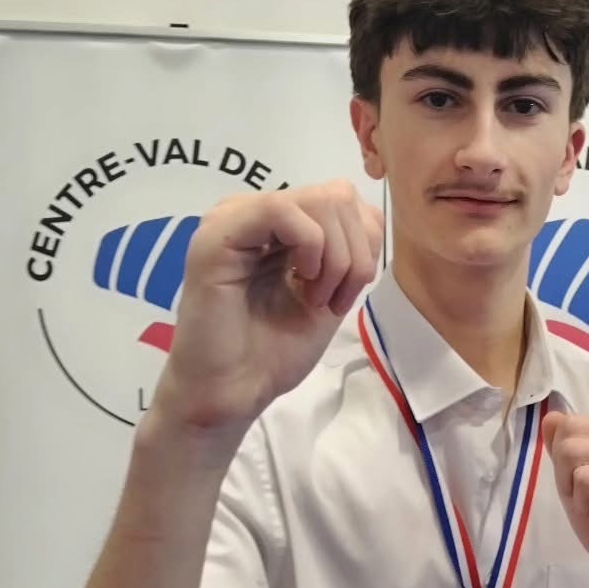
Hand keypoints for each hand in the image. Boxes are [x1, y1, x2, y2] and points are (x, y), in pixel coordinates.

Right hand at [149, 181, 382, 436]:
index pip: (347, 202)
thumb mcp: (330, 295)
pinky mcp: (218, 235)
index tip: (344, 297)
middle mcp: (255, 211)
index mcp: (280, 224)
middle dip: (354, 255)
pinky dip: (312, 249)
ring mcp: (234, 218)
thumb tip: (370, 222)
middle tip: (329, 301)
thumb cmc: (272, 353)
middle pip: (339, 195)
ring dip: (336, 258)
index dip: (364, 246)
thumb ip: (348, 254)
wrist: (232, 392)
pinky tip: (301, 287)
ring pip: (320, 200)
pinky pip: (283, 210)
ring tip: (313, 299)